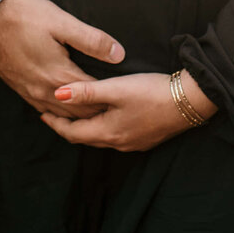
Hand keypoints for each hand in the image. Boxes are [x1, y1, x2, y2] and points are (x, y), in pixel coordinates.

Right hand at [0, 0, 123, 116]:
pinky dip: (61, 113)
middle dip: (100, 112)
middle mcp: (44, 91)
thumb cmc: (22, 16)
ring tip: (99, 113)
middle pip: (80, 114)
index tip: (130, 100)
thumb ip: (92, 40)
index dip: (113, 100)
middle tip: (120, 110)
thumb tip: (119, 54)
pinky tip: (67, 108)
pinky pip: (45, 109)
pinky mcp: (20, 89)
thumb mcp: (61, 22)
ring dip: (80, 116)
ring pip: (62, 116)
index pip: (94, 98)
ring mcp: (30, 92)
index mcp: (59, 75)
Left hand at [41, 71, 217, 151]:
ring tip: (75, 115)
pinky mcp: (146, 138)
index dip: (55, 124)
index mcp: (108, 132)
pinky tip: (105, 117)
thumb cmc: (152, 92)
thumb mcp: (116, 89)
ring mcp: (134, 143)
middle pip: (85, 138)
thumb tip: (56, 95)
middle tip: (53, 114)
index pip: (73, 133)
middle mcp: (119, 143)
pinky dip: (102, 127)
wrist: (191, 101)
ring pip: (100, 138)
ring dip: (85, 128)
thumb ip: (86, 92)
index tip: (42, 114)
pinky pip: (115, 136)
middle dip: (67, 127)